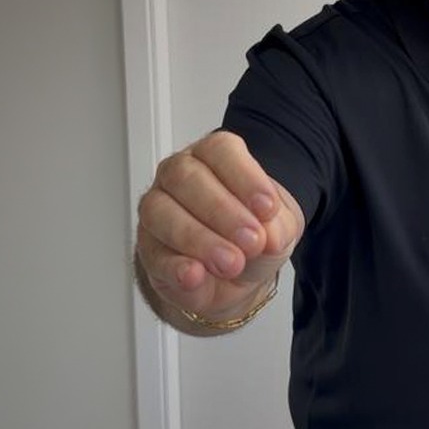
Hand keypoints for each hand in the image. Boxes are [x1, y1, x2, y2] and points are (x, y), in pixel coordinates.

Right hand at [136, 131, 303, 322]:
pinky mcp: (149, 251)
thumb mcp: (280, 227)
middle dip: (222, 211)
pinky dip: (174, 267)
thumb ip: (279, 227)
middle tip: (252, 240)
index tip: (267, 208)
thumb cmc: (251, 237)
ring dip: (199, 240)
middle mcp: (179, 177)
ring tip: (232, 263)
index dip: (244, 177)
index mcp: (215, 157)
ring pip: (161, 213)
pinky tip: (195, 275)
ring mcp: (157, 212)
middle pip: (186, 177)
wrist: (235, 279)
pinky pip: (153, 255)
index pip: (220, 150)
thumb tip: (270, 235)